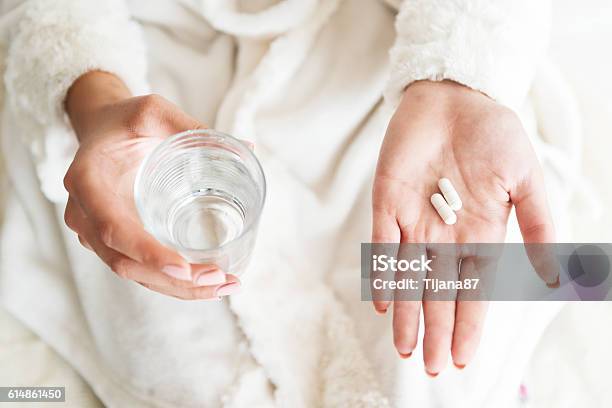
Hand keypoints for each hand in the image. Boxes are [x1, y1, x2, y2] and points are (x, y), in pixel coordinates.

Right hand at [63, 71, 239, 299]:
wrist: (99, 129)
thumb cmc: (125, 120)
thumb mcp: (153, 111)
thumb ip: (191, 127)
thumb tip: (248, 148)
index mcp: (88, 181)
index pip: (114, 229)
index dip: (148, 254)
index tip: (185, 269)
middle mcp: (85, 214)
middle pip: (125, 263)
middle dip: (174, 280)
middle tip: (219, 278)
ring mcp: (95, 232)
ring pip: (134, 274)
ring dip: (178, 288)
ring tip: (224, 285)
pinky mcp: (113, 240)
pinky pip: (139, 269)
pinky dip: (172, 282)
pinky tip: (206, 283)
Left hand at [371, 80, 556, 373]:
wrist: (455, 97)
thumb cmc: (494, 135)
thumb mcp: (526, 179)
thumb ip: (536, 225)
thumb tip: (555, 276)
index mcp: (480, 233)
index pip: (474, 288)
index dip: (469, 323)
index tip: (463, 357)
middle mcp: (445, 234)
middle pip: (439, 292)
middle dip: (436, 329)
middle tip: (430, 367)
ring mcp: (414, 219)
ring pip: (408, 276)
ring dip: (407, 312)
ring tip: (405, 347)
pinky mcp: (387, 202)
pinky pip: (382, 243)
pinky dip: (382, 272)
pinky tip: (384, 301)